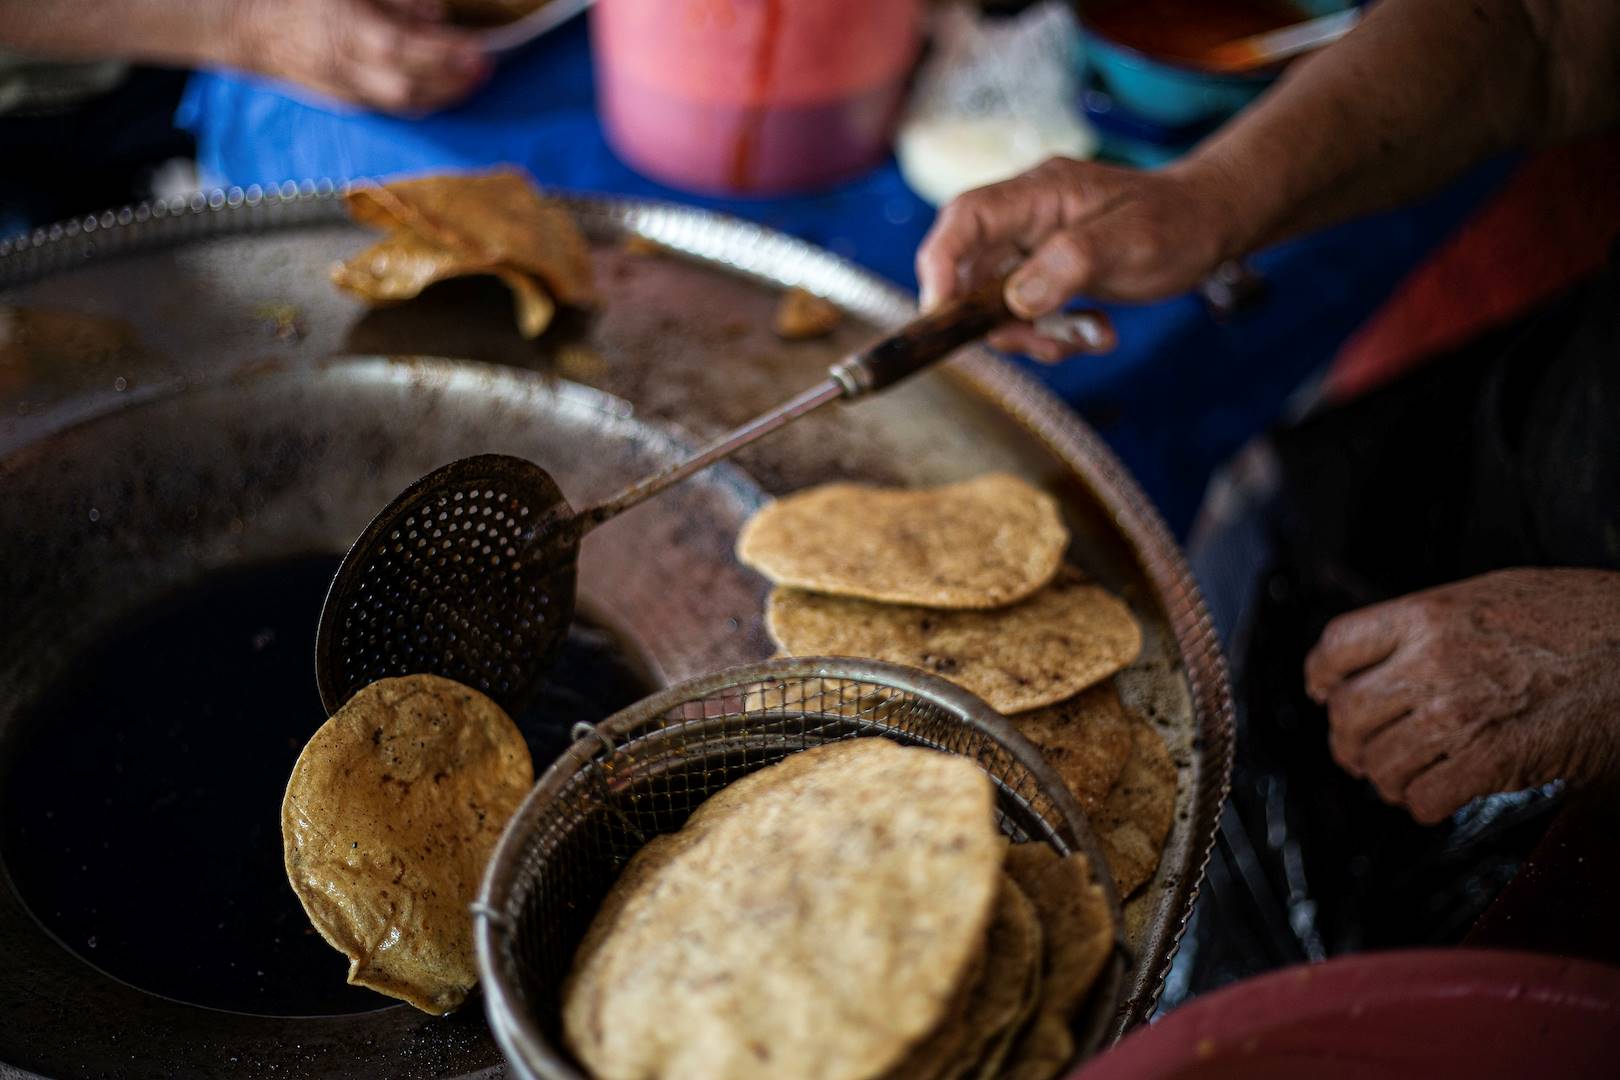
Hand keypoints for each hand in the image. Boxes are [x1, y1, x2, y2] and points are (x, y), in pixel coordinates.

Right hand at [226, 0, 488, 113]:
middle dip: (452, 80)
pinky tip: (448, 90)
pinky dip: (426, 101)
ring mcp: (346, 90)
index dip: (442, 52)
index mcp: (342, 29)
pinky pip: (394, 108)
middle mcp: (344, 67)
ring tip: (475, 78)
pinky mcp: (348, 102)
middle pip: (408, 84)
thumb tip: (435, 14)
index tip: (477, 47)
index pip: (402, 47)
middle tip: (487, 65)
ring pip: (404, 102)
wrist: (249, 27)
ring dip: (446, 94)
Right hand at [913, 157, 1249, 360]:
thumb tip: (1015, 300)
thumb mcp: (1130, 242)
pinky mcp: (1045, 274)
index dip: (939, 264)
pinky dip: (1052, 334)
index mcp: (1037, 194)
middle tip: (1042, 343)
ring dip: (1033, 335)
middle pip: (969, 271)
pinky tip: (1095, 331)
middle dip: (996, 320)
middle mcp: (1024, 218)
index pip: (965, 220)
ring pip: (995, 303)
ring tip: (1087, 336)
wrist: (1210, 223)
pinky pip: (1025, 314)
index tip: (940, 315)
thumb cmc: (1176, 222)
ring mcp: (1032, 247)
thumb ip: (1070, 264)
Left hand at [1305, 568, 1619, 823]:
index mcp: (1427, 615)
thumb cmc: (1580, 619)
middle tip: (1358, 753)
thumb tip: (1388, 653)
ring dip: (1385, 779)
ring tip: (1402, 779)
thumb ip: (1433, 624)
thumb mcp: (1492, 595)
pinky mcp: (1491, 759)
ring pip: (1380, 762)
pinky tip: (1437, 797)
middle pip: (1347, 712)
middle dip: (1347, 740)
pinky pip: (1424, 797)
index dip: (1320, 676)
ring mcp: (1457, 712)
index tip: (1322, 693)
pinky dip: (1422, 804)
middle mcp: (1430, 662)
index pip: (1336, 646)